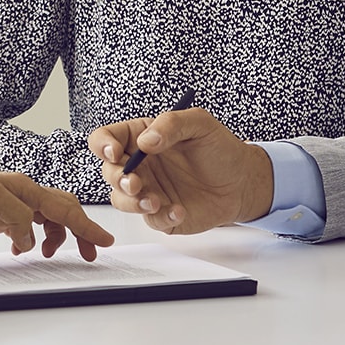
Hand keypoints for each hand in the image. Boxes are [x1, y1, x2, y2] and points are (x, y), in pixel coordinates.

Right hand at [88, 108, 273, 233]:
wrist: (242, 182)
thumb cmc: (220, 149)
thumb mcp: (200, 124)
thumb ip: (171, 124)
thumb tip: (145, 141)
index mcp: (141, 137)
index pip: (106, 138)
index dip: (103, 145)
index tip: (115, 152)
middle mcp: (140, 164)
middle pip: (108, 171)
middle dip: (118, 178)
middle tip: (136, 182)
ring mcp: (148, 190)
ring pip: (121, 200)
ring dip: (132, 203)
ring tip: (155, 201)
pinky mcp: (160, 215)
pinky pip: (149, 221)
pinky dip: (161, 217)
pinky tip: (179, 210)